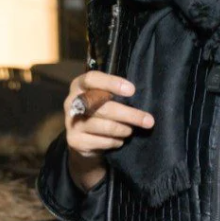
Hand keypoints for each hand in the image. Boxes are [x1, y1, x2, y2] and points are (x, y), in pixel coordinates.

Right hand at [63, 71, 153, 189]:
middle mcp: (71, 102)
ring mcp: (71, 122)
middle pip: (102, 107)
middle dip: (129, 114)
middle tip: (148, 120)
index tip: (132, 90)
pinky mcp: (74, 140)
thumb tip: (140, 96)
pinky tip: (120, 140)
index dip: (111, 83)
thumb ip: (114, 93)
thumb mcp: (102, 95)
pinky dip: (115, 141)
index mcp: (79, 85)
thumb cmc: (99, 108)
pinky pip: (101, 141)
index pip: (92, 79)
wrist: (82, 135)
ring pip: (103, 126)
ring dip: (123, 129)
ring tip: (131, 130)